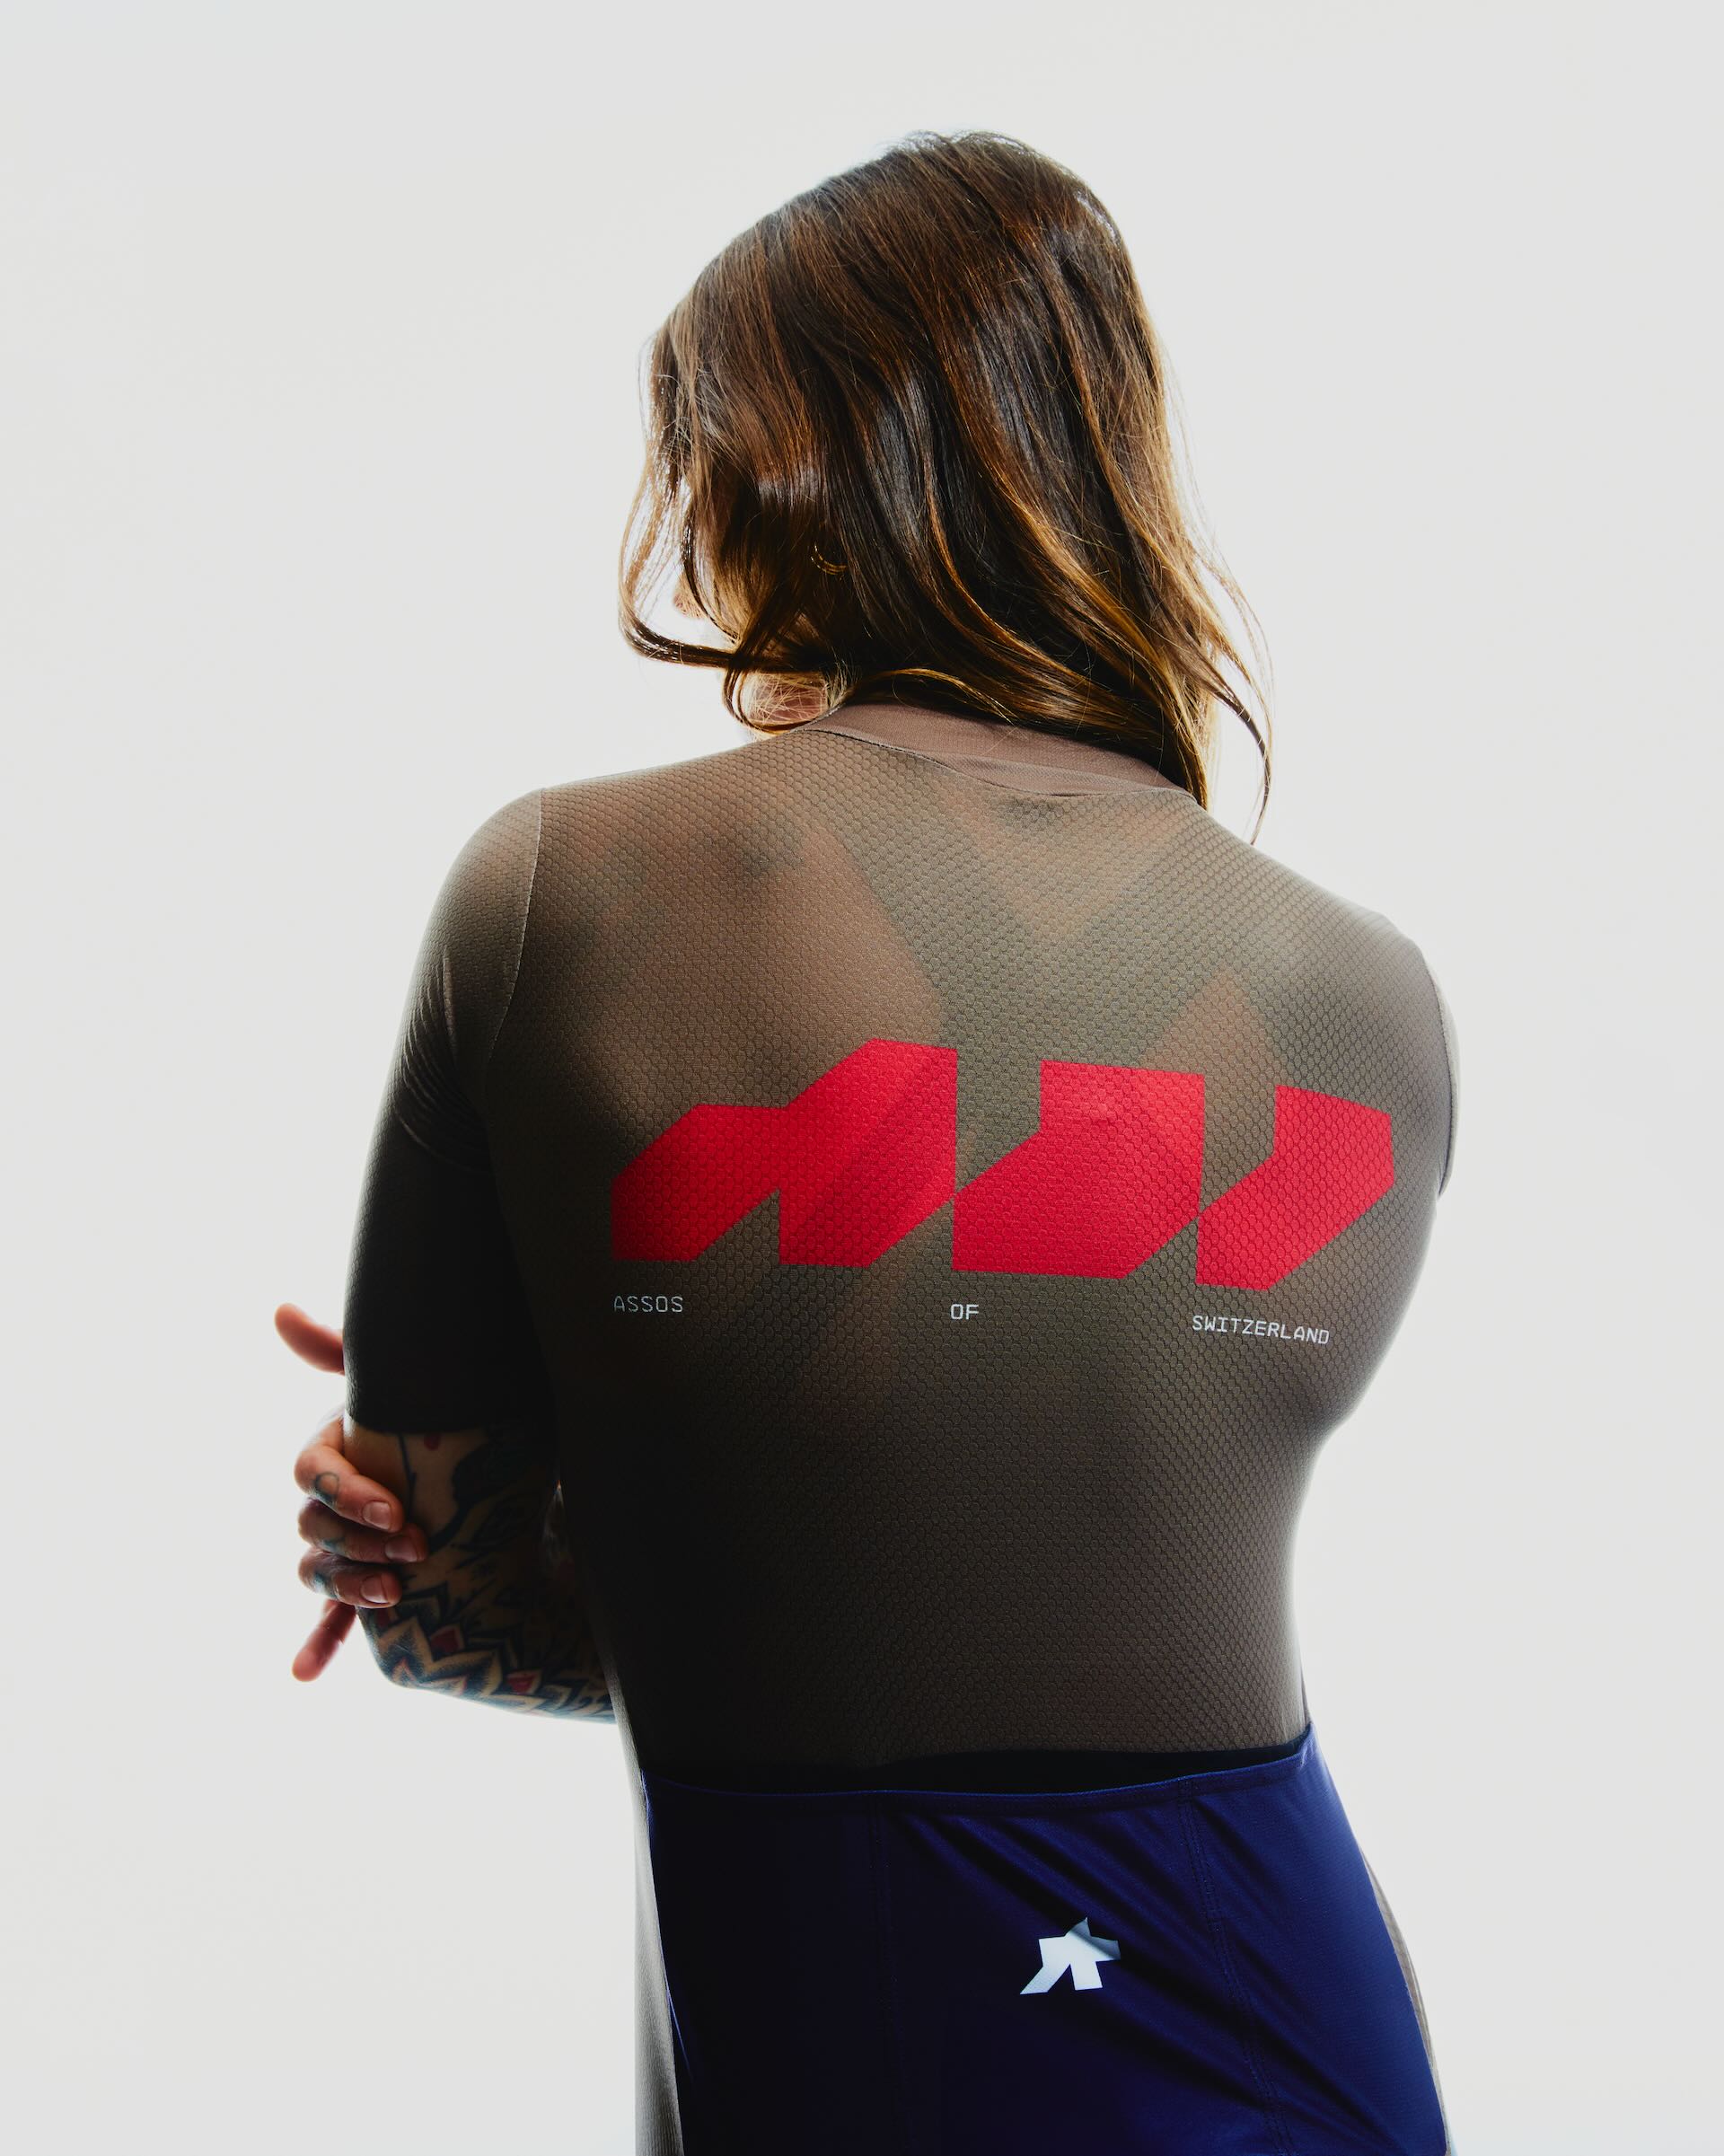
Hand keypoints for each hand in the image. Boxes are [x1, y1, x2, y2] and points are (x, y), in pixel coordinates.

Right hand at [278, 1302, 425, 1682]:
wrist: (482, 1457)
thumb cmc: (432, 1413)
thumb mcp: (397, 1383)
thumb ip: (342, 1351)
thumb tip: (279, 1311)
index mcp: (329, 1452)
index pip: (314, 1476)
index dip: (350, 1494)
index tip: (396, 1509)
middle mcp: (327, 1502)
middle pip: (316, 1530)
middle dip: (361, 1542)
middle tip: (417, 1548)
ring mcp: (342, 1547)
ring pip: (320, 1573)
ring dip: (350, 1588)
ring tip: (393, 1596)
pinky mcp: (362, 1584)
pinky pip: (330, 1620)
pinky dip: (317, 1645)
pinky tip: (304, 1673)